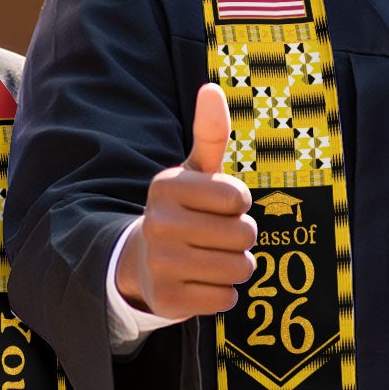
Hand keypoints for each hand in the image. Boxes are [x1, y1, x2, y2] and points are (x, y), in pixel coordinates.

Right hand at [116, 83, 256, 319]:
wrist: (143, 261)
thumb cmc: (185, 209)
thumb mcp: (196, 171)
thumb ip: (210, 133)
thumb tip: (212, 88)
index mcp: (167, 186)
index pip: (239, 198)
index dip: (240, 204)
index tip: (219, 206)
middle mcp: (158, 223)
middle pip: (245, 235)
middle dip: (241, 237)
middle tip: (215, 236)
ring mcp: (160, 264)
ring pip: (240, 268)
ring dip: (236, 265)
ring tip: (210, 257)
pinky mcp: (167, 300)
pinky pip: (226, 298)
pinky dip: (221, 293)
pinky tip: (199, 281)